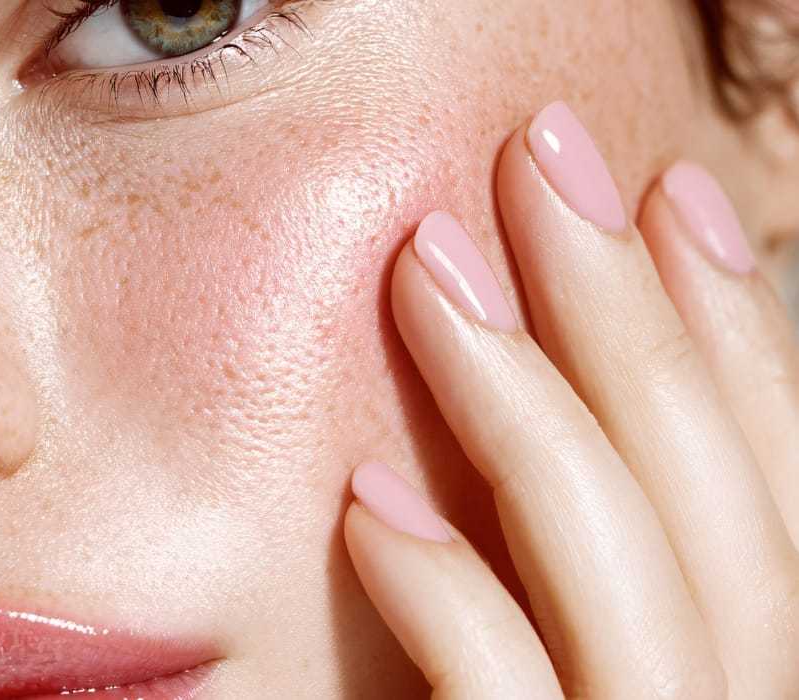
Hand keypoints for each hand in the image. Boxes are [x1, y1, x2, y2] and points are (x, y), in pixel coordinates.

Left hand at [344, 101, 798, 697]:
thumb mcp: (554, 652)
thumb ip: (563, 564)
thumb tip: (552, 372)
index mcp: (733, 671)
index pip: (763, 491)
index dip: (733, 331)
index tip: (665, 187)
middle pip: (711, 501)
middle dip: (630, 309)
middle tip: (541, 154)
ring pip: (627, 568)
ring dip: (529, 397)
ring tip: (428, 264)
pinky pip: (505, 696)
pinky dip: (450, 590)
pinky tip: (370, 504)